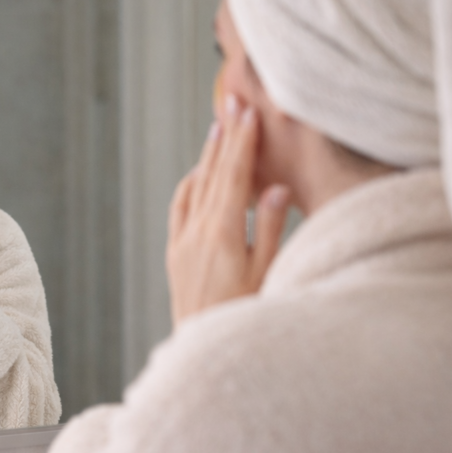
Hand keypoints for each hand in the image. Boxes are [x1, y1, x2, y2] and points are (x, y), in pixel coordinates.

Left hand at [166, 97, 288, 328]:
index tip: (248, 113)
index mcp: (223, 233)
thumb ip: (270, 229)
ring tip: (218, 130)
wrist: (201, 349)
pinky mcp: (175, 255)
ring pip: (194, 188)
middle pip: (213, 174)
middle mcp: (196, 232)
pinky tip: (198, 176)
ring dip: (206, 157)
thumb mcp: (266, 274)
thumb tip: (276, 187)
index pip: (235, 176)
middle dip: (224, 136)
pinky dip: (190, 185)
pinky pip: (179, 209)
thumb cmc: (245, 316)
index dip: (243, 142)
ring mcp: (182, 243)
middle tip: (230, 103)